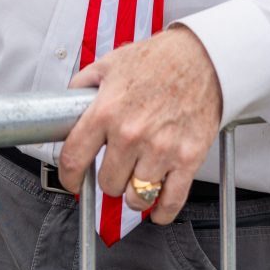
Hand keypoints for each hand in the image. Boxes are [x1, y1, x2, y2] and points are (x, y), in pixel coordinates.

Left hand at [60, 27, 222, 224]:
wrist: (204, 57)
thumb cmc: (160, 59)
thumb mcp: (110, 63)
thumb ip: (83, 85)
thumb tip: (65, 105)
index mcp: (107, 111)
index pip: (74, 158)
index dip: (69, 176)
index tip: (72, 181)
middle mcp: (131, 133)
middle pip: (107, 183)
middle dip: (109, 178)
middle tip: (118, 165)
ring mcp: (161, 149)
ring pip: (135, 197)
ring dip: (134, 192)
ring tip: (138, 178)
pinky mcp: (188, 158)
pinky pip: (170, 202)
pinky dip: (161, 212)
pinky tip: (156, 208)